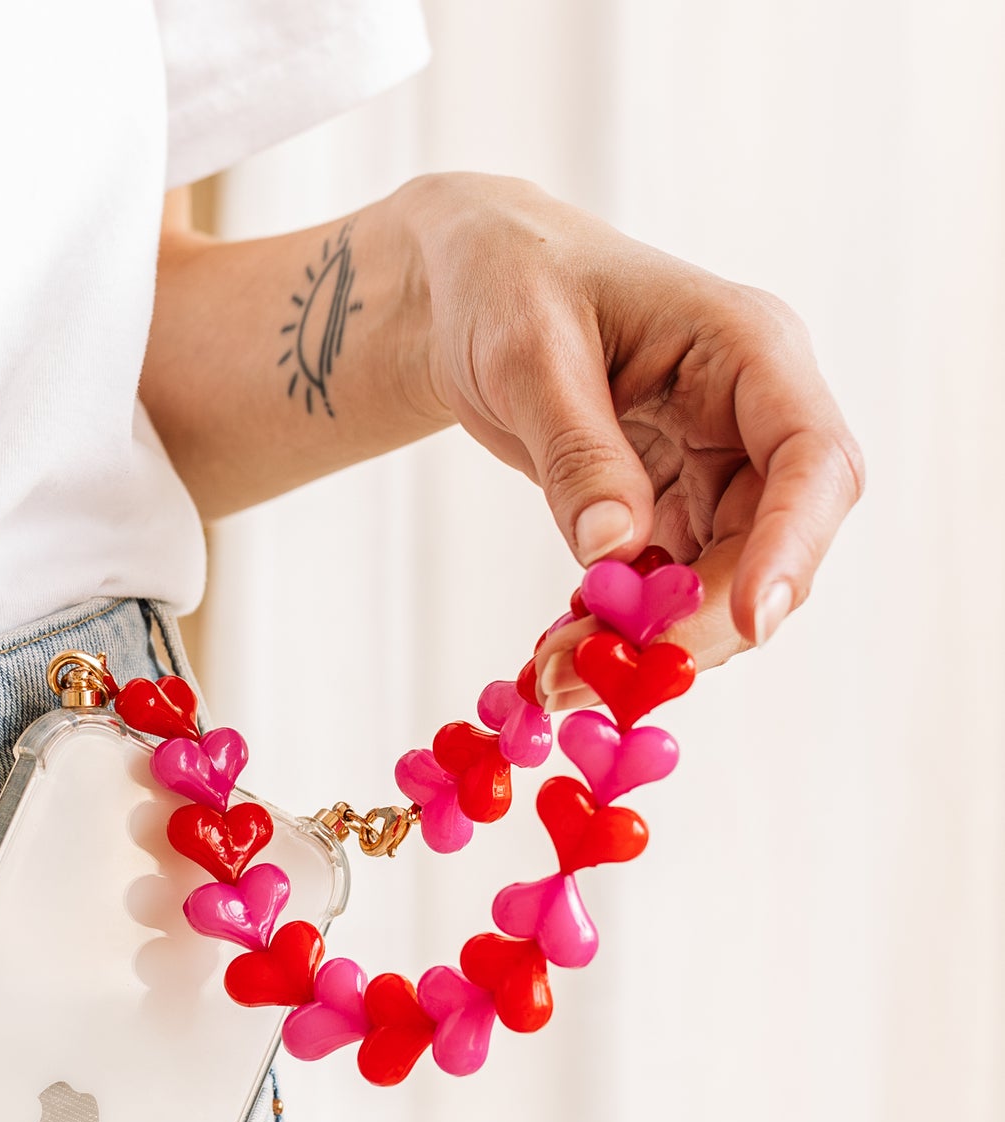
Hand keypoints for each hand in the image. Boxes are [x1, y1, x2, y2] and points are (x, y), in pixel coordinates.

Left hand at [400, 173, 863, 711]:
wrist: (470, 287)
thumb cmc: (506, 285)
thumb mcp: (528, 356)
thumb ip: (576, 452)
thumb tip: (615, 551)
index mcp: (746, 350)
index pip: (812, 460)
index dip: (793, 548)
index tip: (751, 622)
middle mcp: (748, 413)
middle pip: (772, 543)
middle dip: (698, 621)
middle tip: (599, 675)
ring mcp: (714, 462)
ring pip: (721, 579)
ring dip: (653, 640)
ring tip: (558, 677)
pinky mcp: (670, 502)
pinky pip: (669, 583)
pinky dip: (626, 627)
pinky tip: (565, 652)